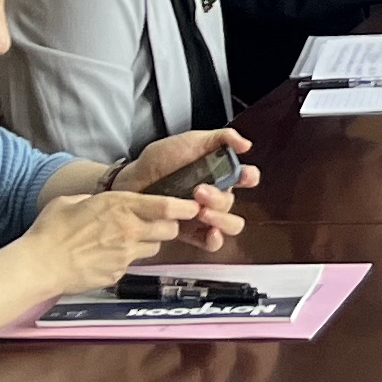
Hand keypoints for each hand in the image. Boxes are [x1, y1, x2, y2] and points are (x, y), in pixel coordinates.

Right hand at [28, 176, 195, 293]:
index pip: (166, 206)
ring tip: (126, 240)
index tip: (194, 206)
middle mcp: (129, 231)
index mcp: (120, 207)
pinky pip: (132, 264)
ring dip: (148, 243)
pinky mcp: (118, 273)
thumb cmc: (51, 230)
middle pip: (169, 230)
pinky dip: (126, 260)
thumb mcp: (71, 201)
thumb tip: (98, 202)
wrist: (40, 265)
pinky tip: (107, 257)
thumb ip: (92, 199)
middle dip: (168, 226)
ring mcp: (125, 255)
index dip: (185, 207)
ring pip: (154, 248)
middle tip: (156, 224)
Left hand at [111, 129, 256, 252]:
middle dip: (219, 198)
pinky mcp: (192, 232)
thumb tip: (244, 144)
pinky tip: (208, 232)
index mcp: (219, 173)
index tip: (244, 175)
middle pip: (232, 202)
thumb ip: (219, 138)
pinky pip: (212, 242)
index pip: (245, 177)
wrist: (131, 182)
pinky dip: (214, 239)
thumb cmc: (158, 161)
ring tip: (200, 211)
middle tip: (200, 191)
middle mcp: (215, 195)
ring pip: (230, 224)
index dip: (250, 177)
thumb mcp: (189, 141)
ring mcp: (204, 215)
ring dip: (220, 219)